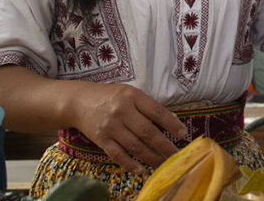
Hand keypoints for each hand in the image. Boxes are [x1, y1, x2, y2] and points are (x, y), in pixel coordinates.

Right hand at [71, 82, 187, 172]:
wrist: (79, 102)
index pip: (157, 112)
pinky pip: (117, 154)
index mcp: (133, 96)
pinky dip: (130, 163)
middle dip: (164, 146)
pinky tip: (140, 169)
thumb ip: (149, 106)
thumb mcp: (131, 93)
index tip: (183, 134)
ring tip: (164, 164)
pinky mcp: (101, 139)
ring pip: (135, 146)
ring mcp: (111, 126)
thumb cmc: (111, 97)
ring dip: (151, 157)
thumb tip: (172, 120)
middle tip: (177, 156)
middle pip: (147, 132)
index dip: (171, 124)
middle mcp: (122, 111)